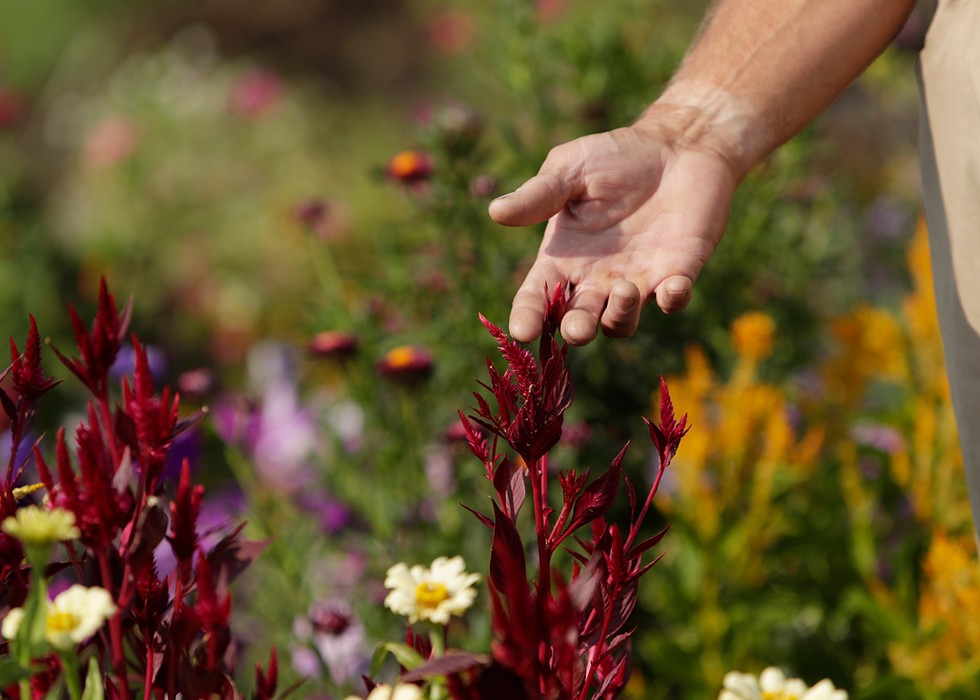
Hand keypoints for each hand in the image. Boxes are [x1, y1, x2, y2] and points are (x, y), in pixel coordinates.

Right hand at [490, 121, 738, 344]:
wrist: (676, 146)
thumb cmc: (616, 156)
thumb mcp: (571, 168)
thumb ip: (539, 194)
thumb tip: (496, 211)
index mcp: (563, 257)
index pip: (537, 297)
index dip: (528, 316)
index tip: (523, 331)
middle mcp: (596, 278)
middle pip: (578, 322)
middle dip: (577, 329)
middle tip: (578, 326)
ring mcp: (637, 281)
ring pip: (620, 323)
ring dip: (620, 315)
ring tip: (624, 290)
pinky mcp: (676, 273)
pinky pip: (673, 301)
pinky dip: (673, 300)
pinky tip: (673, 286)